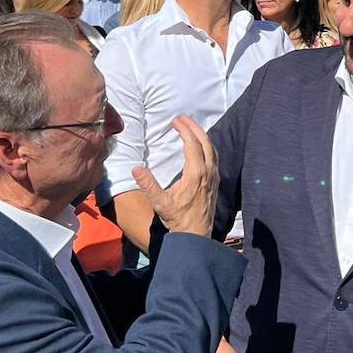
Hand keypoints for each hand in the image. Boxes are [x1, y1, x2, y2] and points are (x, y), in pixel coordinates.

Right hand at [132, 115, 217, 236]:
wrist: (196, 234)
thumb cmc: (178, 218)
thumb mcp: (160, 202)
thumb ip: (148, 185)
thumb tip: (136, 169)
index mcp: (196, 173)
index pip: (192, 144)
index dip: (184, 130)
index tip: (175, 121)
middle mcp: (208, 171)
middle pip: (205, 141)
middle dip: (194, 127)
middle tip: (183, 118)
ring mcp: (214, 176)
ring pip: (212, 148)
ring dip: (202, 135)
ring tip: (191, 127)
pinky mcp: (216, 180)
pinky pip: (214, 156)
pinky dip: (207, 145)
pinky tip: (201, 145)